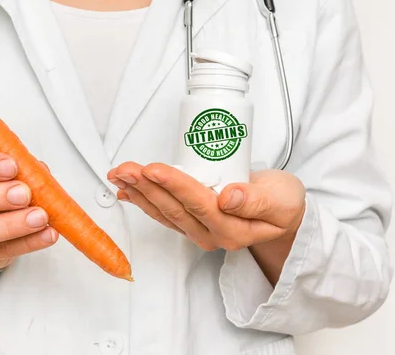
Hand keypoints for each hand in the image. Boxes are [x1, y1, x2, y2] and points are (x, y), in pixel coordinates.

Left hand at [107, 163, 305, 283]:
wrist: (281, 213)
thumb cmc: (283, 203)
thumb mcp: (282, 200)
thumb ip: (257, 200)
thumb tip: (228, 198)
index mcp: (233, 230)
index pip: (198, 204)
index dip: (174, 185)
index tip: (154, 169)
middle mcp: (211, 235)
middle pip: (173, 208)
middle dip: (146, 187)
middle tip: (126, 168)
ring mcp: (198, 231)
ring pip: (163, 211)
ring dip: (138, 192)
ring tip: (119, 174)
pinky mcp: (190, 223)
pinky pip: (162, 212)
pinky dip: (142, 200)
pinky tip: (126, 190)